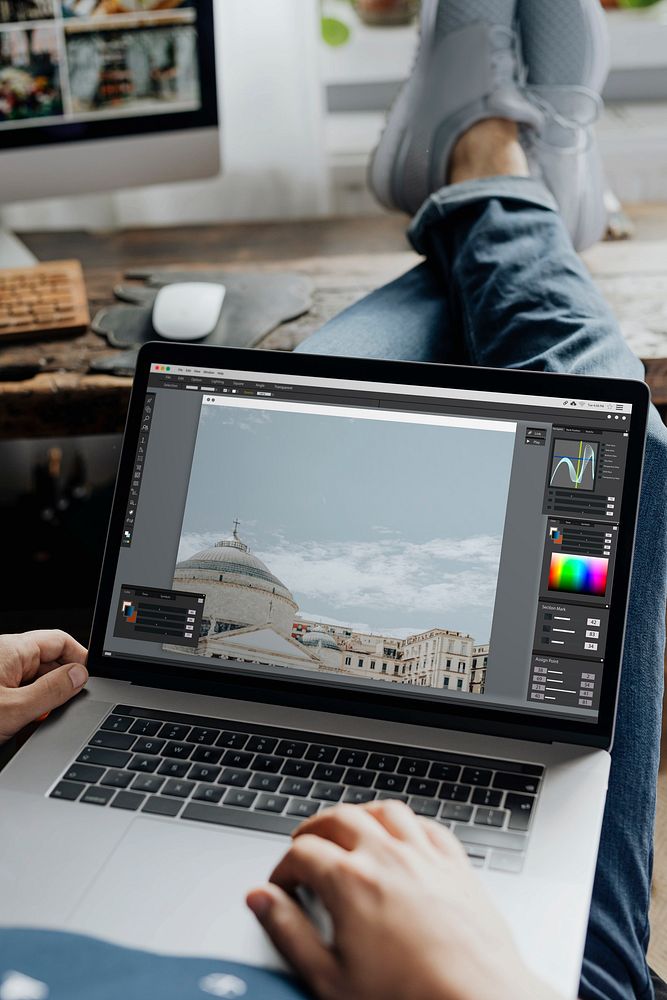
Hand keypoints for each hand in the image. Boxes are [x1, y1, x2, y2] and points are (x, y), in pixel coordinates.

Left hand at [0, 630, 88, 743]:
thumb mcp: (13, 709)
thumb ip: (51, 691)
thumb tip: (79, 676)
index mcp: (12, 649)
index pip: (60, 641)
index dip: (80, 659)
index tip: (90, 680)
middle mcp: (5, 656)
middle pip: (49, 662)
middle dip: (62, 685)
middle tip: (66, 708)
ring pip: (34, 680)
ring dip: (43, 700)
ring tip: (39, 720)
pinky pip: (18, 691)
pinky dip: (26, 707)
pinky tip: (24, 725)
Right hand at [247, 801, 561, 999]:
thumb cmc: (411, 997)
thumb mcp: (330, 978)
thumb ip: (289, 933)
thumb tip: (261, 900)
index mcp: (351, 881)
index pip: (302, 852)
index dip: (283, 867)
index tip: (281, 885)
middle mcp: (387, 856)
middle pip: (339, 817)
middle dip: (314, 830)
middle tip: (303, 847)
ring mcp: (424, 855)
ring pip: (384, 811)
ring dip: (359, 815)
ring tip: (347, 830)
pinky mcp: (455, 864)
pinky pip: (426, 825)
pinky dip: (405, 823)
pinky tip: (401, 836)